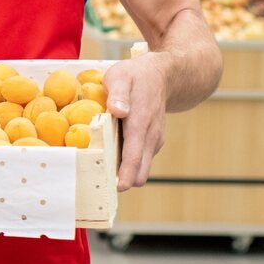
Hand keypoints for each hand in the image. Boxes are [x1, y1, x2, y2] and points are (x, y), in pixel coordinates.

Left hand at [103, 54, 170, 190]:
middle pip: (140, 169)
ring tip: (102, 178)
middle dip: (123, 180)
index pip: (135, 154)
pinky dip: (127, 165)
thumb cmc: (136, 75)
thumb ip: (118, 94)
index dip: (126, 173)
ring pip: (141, 167)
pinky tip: (111, 163)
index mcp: (140, 122)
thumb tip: (118, 111)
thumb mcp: (121, 76)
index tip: (117, 188)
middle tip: (101, 187)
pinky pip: (140, 159)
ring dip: (124, 174)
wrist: (162, 74)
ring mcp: (153, 140)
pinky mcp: (151, 142)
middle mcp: (150, 136)